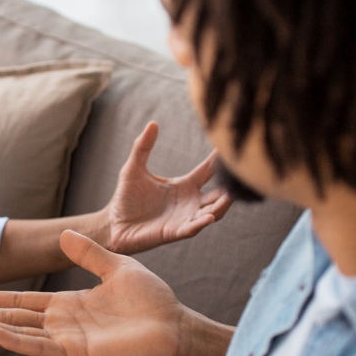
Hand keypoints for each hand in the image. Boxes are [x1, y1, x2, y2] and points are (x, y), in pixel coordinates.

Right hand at [0, 230, 204, 355]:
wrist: (174, 326)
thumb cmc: (151, 300)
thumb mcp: (115, 266)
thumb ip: (88, 253)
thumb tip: (64, 235)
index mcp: (68, 305)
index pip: (22, 302)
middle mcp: (62, 324)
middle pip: (12, 319)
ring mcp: (68, 340)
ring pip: (19, 334)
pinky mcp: (78, 354)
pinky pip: (40, 347)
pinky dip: (16, 341)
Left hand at [95, 120, 231, 254]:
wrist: (114, 223)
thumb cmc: (126, 197)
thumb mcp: (134, 168)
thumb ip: (143, 147)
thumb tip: (152, 123)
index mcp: (183, 185)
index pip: (208, 171)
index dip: (219, 160)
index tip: (230, 146)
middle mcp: (189, 202)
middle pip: (218, 194)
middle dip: (230, 186)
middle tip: (240, 175)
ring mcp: (184, 218)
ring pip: (212, 212)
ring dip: (222, 205)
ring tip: (230, 196)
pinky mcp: (174, 232)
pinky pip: (192, 228)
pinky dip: (202, 223)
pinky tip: (209, 216)